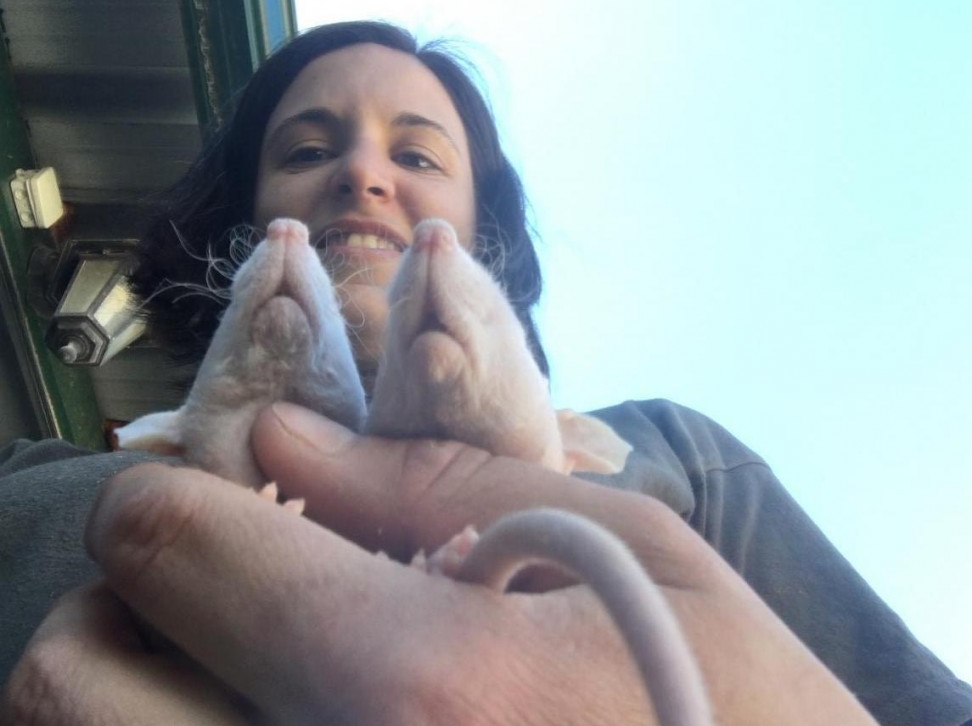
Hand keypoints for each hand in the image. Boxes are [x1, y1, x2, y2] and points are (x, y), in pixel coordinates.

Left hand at [3, 402, 877, 724]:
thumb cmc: (738, 706)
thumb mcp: (627, 554)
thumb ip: (444, 483)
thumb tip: (286, 436)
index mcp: (419, 685)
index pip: (175, 545)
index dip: (175, 485)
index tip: (225, 480)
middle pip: (71, 677)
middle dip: (131, 594)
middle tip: (229, 572)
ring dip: (134, 680)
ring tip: (249, 647)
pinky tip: (278, 707)